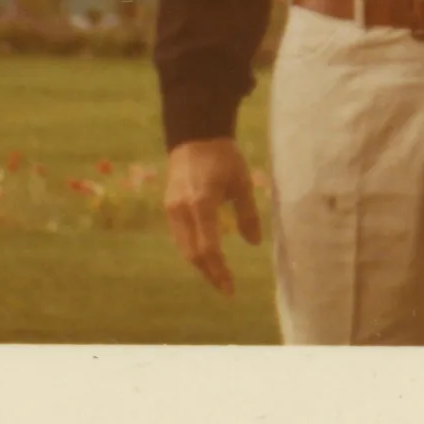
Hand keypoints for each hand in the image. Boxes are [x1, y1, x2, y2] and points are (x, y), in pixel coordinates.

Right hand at [164, 137, 263, 295]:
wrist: (195, 136)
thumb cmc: (223, 157)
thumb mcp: (242, 183)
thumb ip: (248, 213)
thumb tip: (254, 243)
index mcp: (201, 203)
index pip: (208, 248)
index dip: (219, 270)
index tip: (230, 287)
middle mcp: (182, 211)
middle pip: (192, 253)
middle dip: (209, 273)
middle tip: (226, 288)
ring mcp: (172, 210)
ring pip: (183, 247)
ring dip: (200, 264)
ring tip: (218, 276)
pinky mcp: (169, 207)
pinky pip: (180, 237)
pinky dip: (193, 250)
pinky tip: (206, 256)